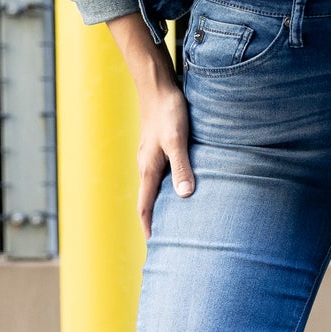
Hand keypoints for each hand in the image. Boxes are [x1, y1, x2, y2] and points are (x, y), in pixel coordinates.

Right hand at [135, 80, 194, 239]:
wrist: (157, 85)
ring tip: (175, 218)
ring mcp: (151, 155)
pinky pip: (161, 173)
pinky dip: (167, 186)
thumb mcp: (178, 140)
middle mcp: (147, 165)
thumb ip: (182, 167)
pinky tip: (180, 185)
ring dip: (162, 203)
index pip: (145, 207)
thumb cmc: (168, 111)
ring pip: (155, 186)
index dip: (150, 227)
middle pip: (148, 200)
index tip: (155, 246)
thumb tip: (185, 196)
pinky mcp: (158, 145)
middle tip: (167, 239)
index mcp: (148, 168)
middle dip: (155, 220)